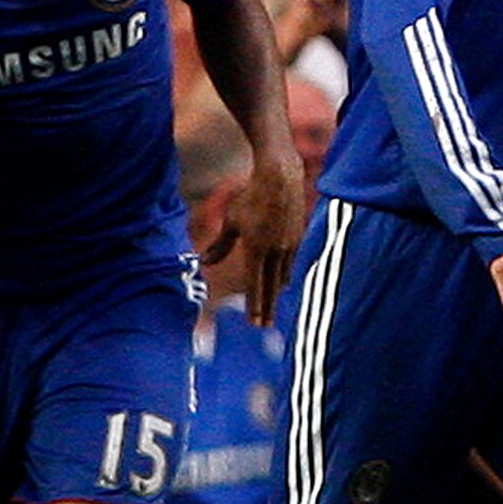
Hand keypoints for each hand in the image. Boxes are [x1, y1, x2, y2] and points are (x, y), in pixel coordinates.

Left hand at [208, 149, 304, 322]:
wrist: (280, 176)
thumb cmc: (251, 197)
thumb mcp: (231, 221)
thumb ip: (221, 245)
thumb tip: (204, 262)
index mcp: (256, 249)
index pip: (255, 285)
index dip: (254, 306)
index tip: (254, 323)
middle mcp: (275, 251)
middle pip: (271, 287)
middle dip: (267, 308)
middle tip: (265, 326)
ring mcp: (289, 244)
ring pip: (282, 275)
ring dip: (276, 291)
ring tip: (272, 305)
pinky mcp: (298, 236)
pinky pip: (290, 261)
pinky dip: (284, 273)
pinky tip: (282, 279)